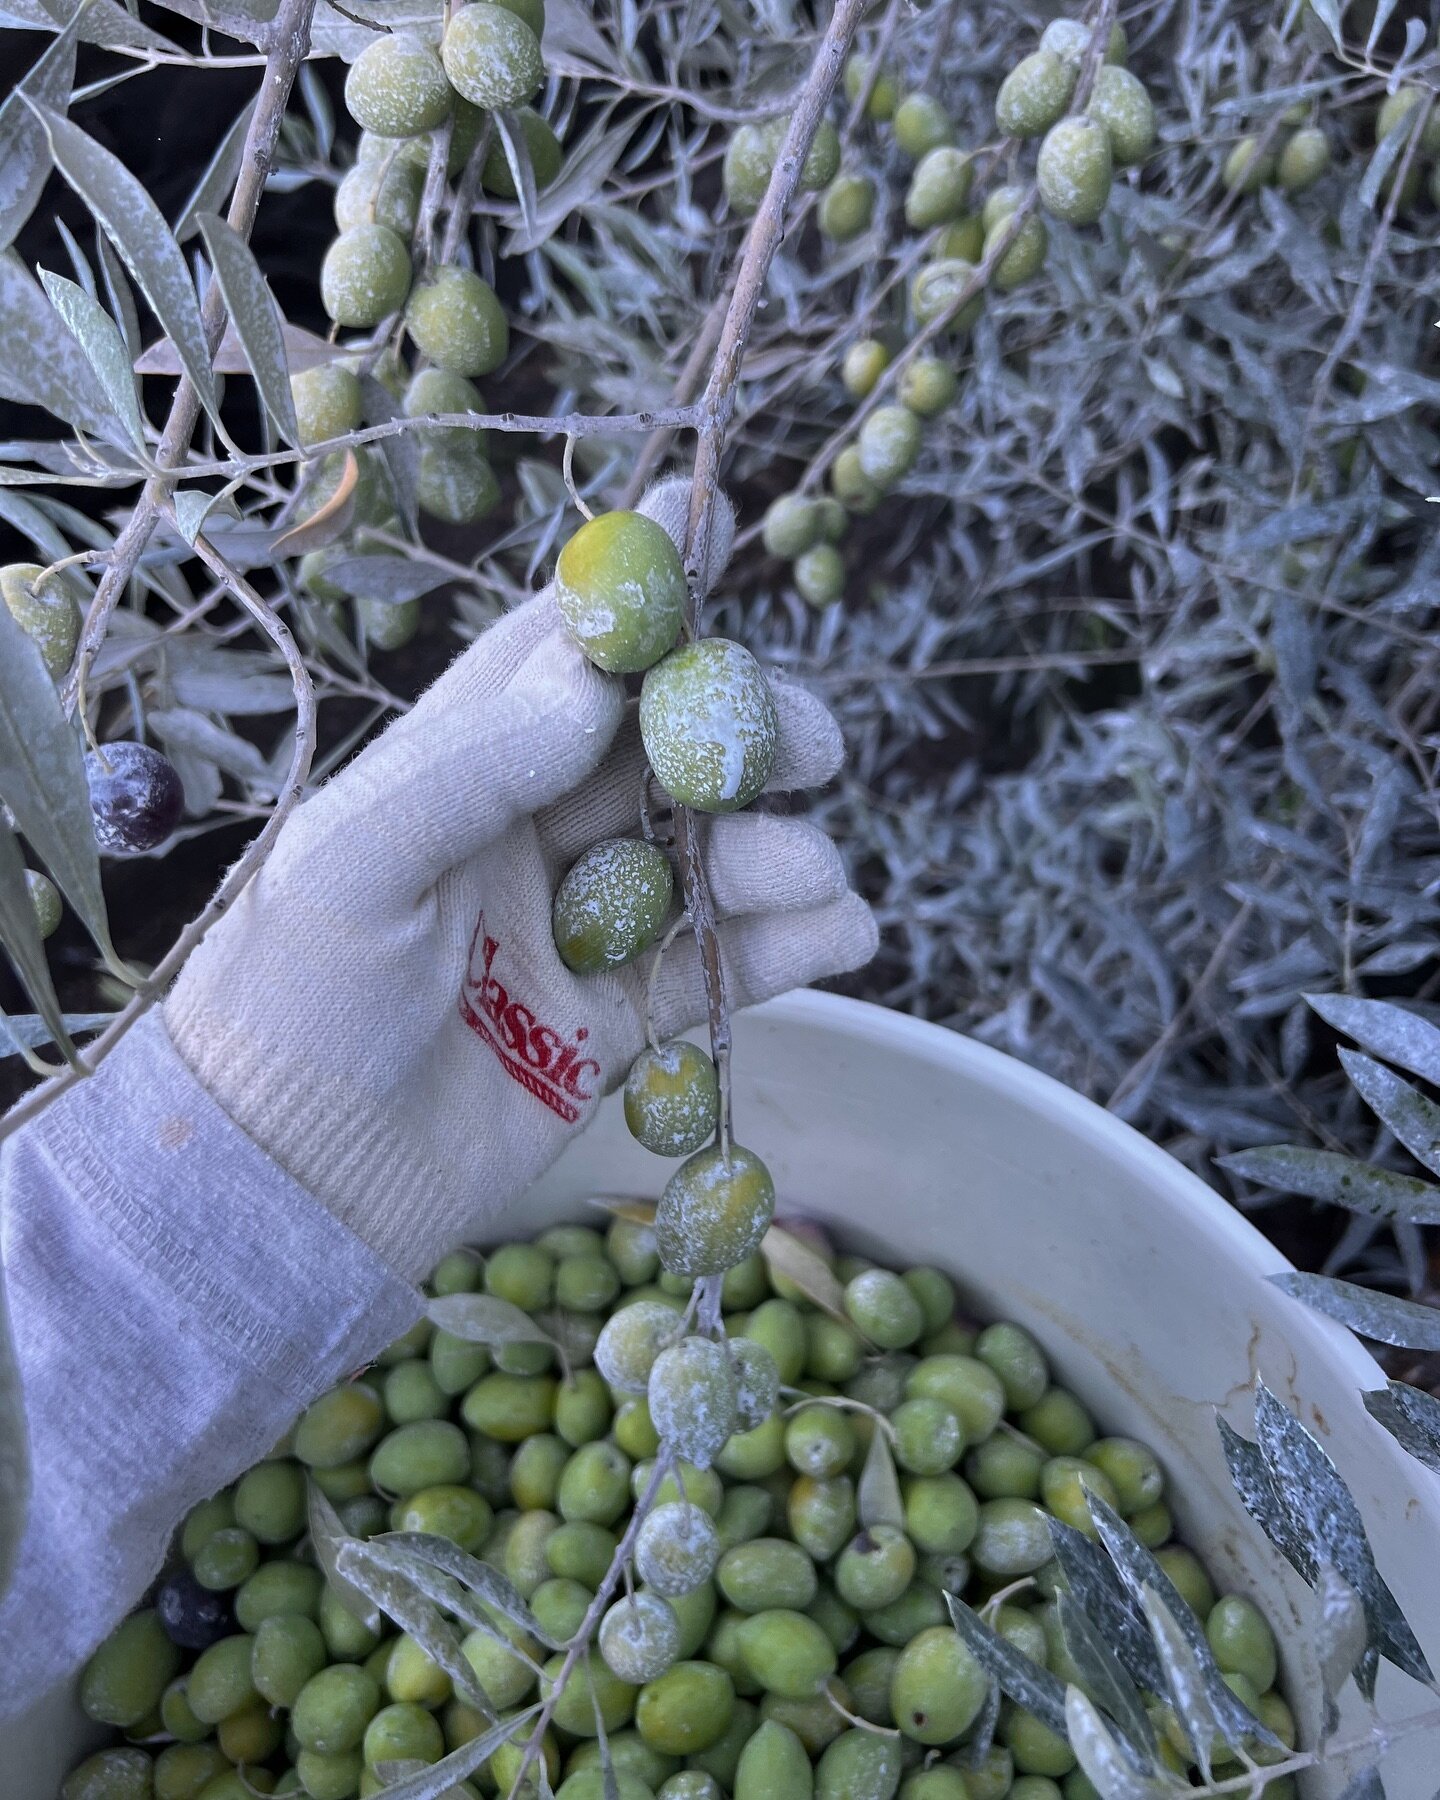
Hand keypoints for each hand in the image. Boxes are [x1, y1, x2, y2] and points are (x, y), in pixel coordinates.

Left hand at [165, 479, 875, 1280]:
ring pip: (699, 865)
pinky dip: (782, 949)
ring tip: (815, 873)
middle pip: (654, 760)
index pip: (552, 664)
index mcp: (450, 776)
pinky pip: (711, 970)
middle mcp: (519, 839)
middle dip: (739, 741)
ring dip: (771, 856)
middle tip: (817, 745)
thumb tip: (592, 676)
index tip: (706, 527)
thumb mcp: (354, 864)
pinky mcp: (610, 1025)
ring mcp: (572, 931)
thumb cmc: (287, 1002)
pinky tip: (842, 932)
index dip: (631, 605)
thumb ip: (473, 767)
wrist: (291, 1183)